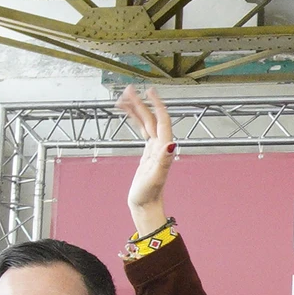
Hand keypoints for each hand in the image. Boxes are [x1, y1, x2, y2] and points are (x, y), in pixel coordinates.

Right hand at [114, 85, 175, 237]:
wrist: (145, 205)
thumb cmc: (149, 194)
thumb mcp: (155, 177)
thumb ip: (163, 160)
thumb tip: (170, 144)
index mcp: (164, 148)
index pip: (162, 120)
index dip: (157, 104)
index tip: (150, 90)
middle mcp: (161, 145)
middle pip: (151, 118)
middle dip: (140, 103)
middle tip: (128, 89)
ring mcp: (154, 148)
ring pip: (145, 123)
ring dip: (136, 109)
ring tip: (122, 97)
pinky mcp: (147, 153)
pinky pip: (141, 131)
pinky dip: (134, 121)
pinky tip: (127, 113)